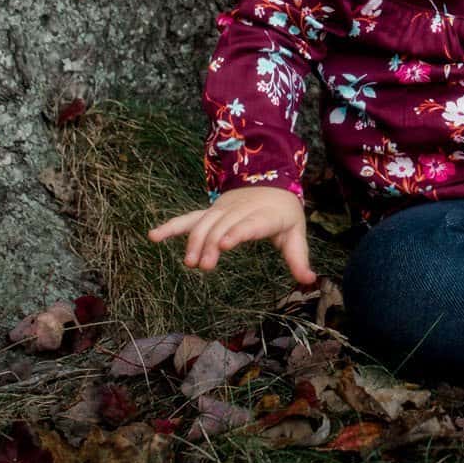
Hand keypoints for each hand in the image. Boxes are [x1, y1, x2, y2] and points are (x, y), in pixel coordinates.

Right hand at [147, 186, 316, 284]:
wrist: (271, 182)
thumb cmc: (283, 214)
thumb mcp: (295, 233)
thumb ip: (298, 258)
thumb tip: (310, 280)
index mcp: (266, 215)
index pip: (251, 224)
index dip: (238, 232)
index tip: (225, 244)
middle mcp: (242, 209)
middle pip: (223, 225)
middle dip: (212, 244)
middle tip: (205, 267)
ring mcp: (223, 209)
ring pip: (205, 222)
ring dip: (195, 241)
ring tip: (190, 263)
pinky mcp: (211, 211)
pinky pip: (189, 218)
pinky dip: (171, 226)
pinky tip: (153, 236)